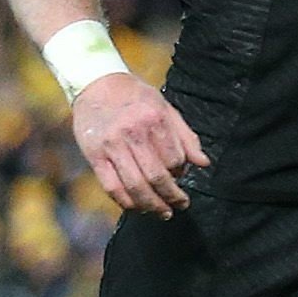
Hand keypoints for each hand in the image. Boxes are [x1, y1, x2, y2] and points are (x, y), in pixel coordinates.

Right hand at [70, 72, 208, 215]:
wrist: (96, 83)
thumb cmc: (136, 97)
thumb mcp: (166, 108)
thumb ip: (186, 137)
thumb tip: (204, 164)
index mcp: (154, 120)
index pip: (174, 159)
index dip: (181, 173)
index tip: (181, 178)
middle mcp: (132, 133)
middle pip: (156, 177)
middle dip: (171, 197)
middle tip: (180, 206)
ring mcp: (111, 146)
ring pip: (134, 186)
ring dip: (151, 205)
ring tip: (162, 213)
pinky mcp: (93, 155)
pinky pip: (111, 187)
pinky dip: (125, 202)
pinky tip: (136, 207)